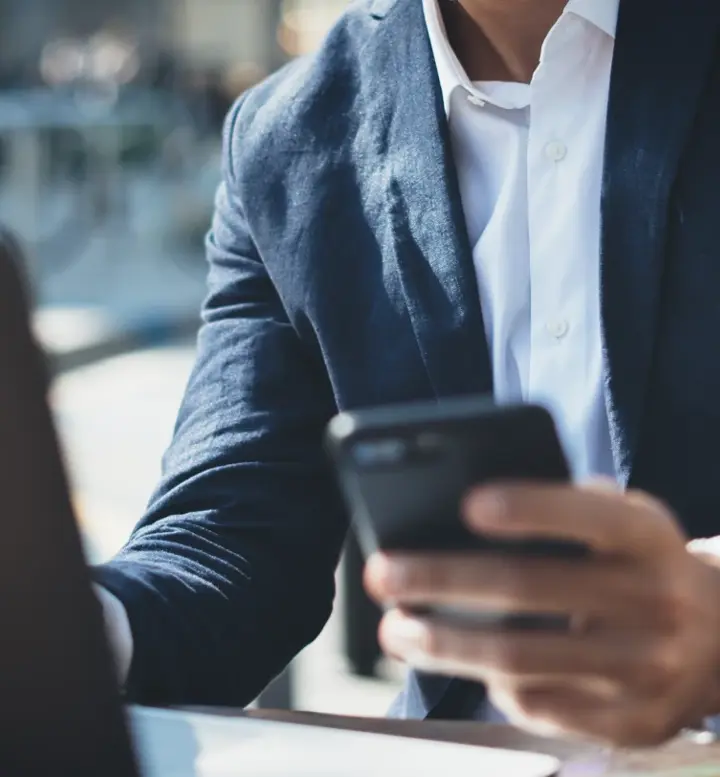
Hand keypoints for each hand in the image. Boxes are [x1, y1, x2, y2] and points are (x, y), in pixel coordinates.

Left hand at [364, 483, 719, 745]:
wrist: (718, 636)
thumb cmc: (637, 562)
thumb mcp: (619, 522)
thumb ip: (562, 510)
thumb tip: (458, 514)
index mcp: (648, 536)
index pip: (590, 516)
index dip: (531, 508)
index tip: (467, 503)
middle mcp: (656, 601)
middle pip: (533, 589)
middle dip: (444, 580)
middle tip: (382, 574)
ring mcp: (647, 669)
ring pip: (523, 658)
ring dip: (445, 645)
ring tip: (395, 629)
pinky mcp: (632, 721)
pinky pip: (540, 705)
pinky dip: (488, 683)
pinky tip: (452, 662)